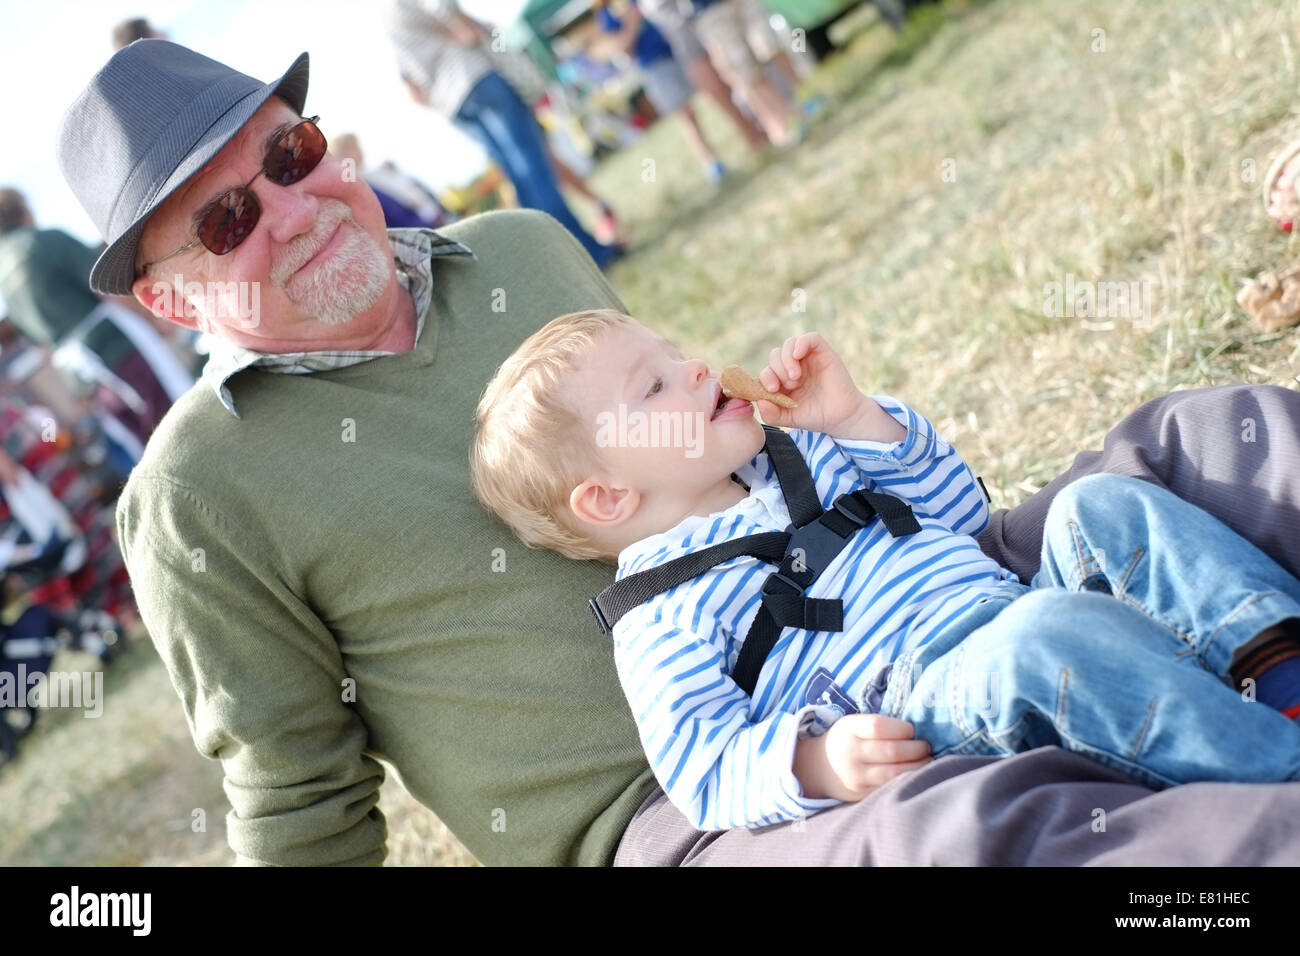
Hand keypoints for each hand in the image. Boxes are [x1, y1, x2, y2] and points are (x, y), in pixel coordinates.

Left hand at [755, 332, 871, 436]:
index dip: (766, 377)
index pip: (767, 370)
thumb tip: (760, 401)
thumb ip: (771, 415)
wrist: (841, 417)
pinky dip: (801, 343)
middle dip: (777, 369)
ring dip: (787, 359)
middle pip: (775, 355)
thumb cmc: (816, 416)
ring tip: (796, 377)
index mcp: (783, 380)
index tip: (773, 389)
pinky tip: (799, 355)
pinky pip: (809, 338)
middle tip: (790, 385)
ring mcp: (808, 358)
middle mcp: (794, 366)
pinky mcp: (822, 352)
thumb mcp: (789, 419)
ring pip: (789, 344)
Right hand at [793, 714, 931, 801]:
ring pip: (895, 774)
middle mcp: (851, 753)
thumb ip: (879, 726)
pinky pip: (891, 788)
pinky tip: (917, 774)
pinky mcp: (863, 794)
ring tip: (928, 760)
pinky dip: (909, 780)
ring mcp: (857, 777)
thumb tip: (918, 731)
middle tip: (927, 746)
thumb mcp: (854, 725)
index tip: (912, 730)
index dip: (901, 728)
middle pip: (892, 751)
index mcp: (849, 729)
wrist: (819, 768)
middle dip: (917, 749)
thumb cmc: (847, 740)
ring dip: (918, 767)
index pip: (878, 727)